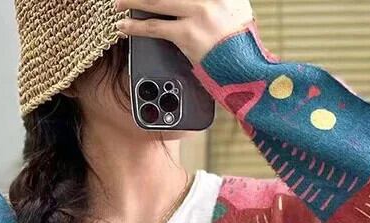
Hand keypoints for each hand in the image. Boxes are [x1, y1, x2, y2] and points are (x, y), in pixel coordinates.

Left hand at [115, 0, 253, 64]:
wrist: (250, 70)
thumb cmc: (243, 47)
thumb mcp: (240, 13)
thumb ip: (221, 3)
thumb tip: (197, 5)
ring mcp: (200, 13)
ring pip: (158, 0)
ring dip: (134, 0)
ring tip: (119, 3)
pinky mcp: (188, 34)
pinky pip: (156, 27)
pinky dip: (136, 26)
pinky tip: (124, 26)